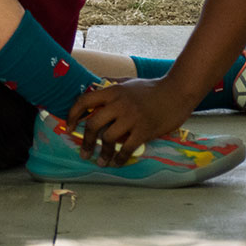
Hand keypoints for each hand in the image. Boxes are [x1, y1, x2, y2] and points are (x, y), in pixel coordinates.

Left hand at [66, 78, 196, 166]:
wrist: (177, 92)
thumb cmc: (152, 88)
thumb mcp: (128, 82)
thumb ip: (111, 86)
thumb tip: (94, 87)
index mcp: (112, 91)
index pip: (84, 101)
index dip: (72, 115)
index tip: (68, 127)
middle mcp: (118, 104)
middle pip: (93, 124)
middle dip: (85, 141)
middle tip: (84, 152)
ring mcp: (131, 118)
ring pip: (108, 138)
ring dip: (102, 153)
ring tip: (100, 162)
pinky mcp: (144, 130)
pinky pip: (126, 148)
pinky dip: (119, 158)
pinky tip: (116, 163)